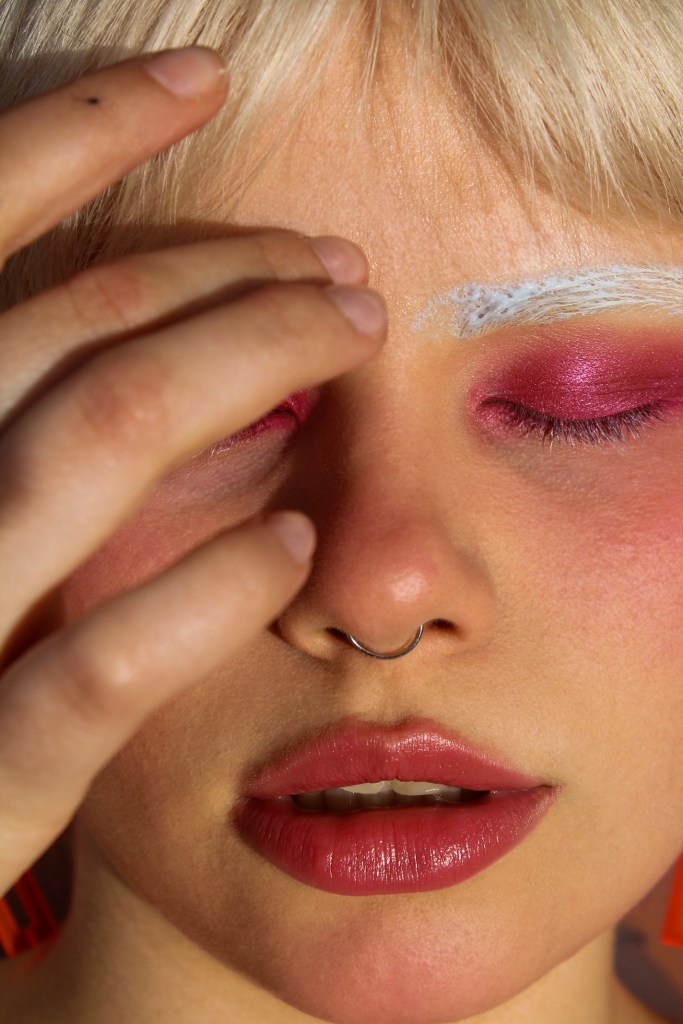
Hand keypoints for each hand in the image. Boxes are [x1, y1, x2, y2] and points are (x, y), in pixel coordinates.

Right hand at [0, 47, 385, 898]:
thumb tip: (119, 313)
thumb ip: (13, 408)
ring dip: (248, 364)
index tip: (202, 80)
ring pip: (94, 439)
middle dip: (222, 268)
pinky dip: (205, 590)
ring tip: (352, 332)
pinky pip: (95, 669)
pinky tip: (291, 552)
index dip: (82, 129)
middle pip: (69, 325)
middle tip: (338, 264)